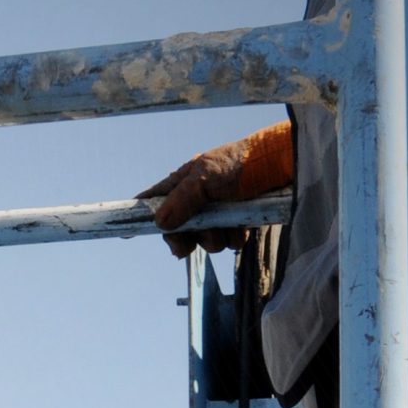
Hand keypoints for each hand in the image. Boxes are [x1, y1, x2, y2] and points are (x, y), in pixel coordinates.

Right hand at [138, 122, 294, 255]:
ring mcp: (219, 213)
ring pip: (204, 241)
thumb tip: (159, 224)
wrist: (283, 167)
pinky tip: (243, 228)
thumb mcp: (206, 177)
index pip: (155, 201)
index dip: (141, 216)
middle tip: (194, 239)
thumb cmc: (242, 163)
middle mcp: (199, 199)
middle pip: (177, 231)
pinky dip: (234, 239)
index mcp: (185, 182)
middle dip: (187, 238)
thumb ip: (182, 200)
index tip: (125, 232)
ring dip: (216, 239)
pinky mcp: (239, 223)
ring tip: (231, 225)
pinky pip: (227, 243)